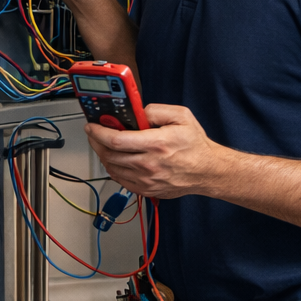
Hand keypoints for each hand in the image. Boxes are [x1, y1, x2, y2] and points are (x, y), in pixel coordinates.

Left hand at [84, 104, 229, 198]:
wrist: (208, 171)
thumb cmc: (196, 146)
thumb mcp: (182, 116)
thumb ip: (156, 110)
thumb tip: (137, 112)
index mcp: (156, 144)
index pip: (116, 139)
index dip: (98, 132)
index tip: (92, 126)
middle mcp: (149, 164)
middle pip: (109, 154)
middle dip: (96, 142)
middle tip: (95, 134)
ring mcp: (146, 179)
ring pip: (112, 168)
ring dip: (104, 155)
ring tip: (105, 145)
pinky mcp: (146, 189)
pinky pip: (120, 179)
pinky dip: (113, 168)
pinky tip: (117, 159)